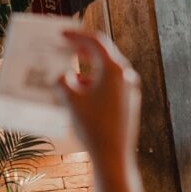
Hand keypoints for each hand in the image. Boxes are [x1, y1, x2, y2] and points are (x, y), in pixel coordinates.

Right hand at [58, 30, 151, 191]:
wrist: (114, 158)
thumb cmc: (93, 128)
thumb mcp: (71, 101)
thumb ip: (63, 83)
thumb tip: (62, 77)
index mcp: (113, 70)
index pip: (95, 42)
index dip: (76, 35)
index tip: (61, 33)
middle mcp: (125, 76)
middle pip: (102, 53)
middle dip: (82, 48)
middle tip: (65, 44)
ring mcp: (129, 89)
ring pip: (105, 70)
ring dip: (87, 67)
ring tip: (68, 70)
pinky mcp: (128, 102)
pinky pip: (109, 84)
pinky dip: (93, 81)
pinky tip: (79, 90)